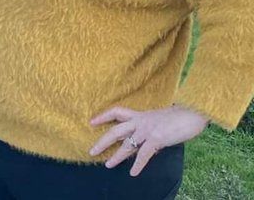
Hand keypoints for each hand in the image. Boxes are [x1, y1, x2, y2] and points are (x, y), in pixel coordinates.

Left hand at [89, 105, 207, 176]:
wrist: (193, 112)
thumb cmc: (180, 116)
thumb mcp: (159, 120)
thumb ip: (150, 129)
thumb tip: (148, 143)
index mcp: (141, 115)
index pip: (117, 112)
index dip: (103, 116)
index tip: (91, 122)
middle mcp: (141, 122)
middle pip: (115, 131)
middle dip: (102, 141)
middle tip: (91, 151)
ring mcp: (148, 130)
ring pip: (127, 144)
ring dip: (117, 156)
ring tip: (108, 165)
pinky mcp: (157, 138)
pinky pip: (144, 154)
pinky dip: (138, 164)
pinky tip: (133, 173)